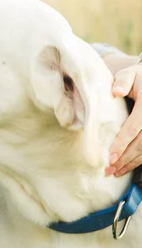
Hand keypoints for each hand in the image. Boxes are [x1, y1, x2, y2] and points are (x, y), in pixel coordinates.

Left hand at [105, 57, 141, 176]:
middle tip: (109, 170)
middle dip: (125, 158)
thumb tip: (116, 91)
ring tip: (115, 172)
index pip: (134, 127)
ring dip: (132, 162)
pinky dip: (139, 159)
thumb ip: (123, 81)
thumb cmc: (138, 77)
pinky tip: (128, 166)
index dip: (122, 143)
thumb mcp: (130, 74)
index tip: (110, 157)